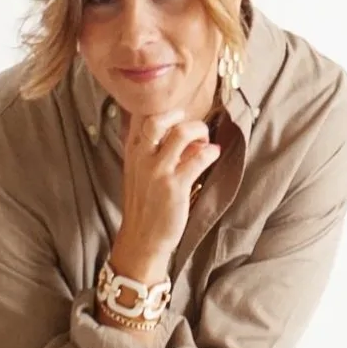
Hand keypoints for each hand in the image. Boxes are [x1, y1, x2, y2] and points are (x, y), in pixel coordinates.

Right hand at [113, 109, 220, 282]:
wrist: (142, 238)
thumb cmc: (145, 204)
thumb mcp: (140, 172)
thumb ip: (156, 151)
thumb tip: (186, 135)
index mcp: (132, 151)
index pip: (142, 116)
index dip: (162, 109)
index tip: (177, 115)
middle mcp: (142, 156)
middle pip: (158, 118)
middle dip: (180, 116)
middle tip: (192, 129)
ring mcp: (158, 171)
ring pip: (182, 133)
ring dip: (200, 131)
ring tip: (205, 141)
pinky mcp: (175, 186)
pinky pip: (199, 158)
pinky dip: (212, 152)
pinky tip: (214, 154)